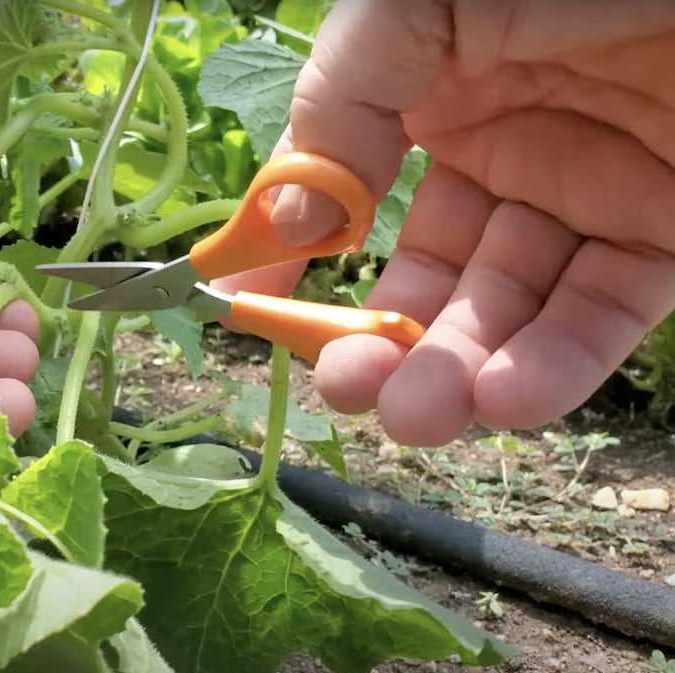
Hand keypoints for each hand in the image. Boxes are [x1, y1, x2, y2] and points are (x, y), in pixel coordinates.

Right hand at [213, 0, 674, 445]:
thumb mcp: (409, 10)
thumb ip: (338, 109)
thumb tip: (282, 226)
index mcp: (432, 91)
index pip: (353, 195)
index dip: (302, 259)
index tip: (255, 317)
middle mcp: (504, 148)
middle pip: (432, 273)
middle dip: (387, 341)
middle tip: (353, 392)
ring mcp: (591, 193)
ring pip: (511, 308)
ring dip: (459, 372)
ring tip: (419, 416)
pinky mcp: (672, 229)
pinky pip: (605, 312)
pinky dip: (555, 365)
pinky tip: (502, 398)